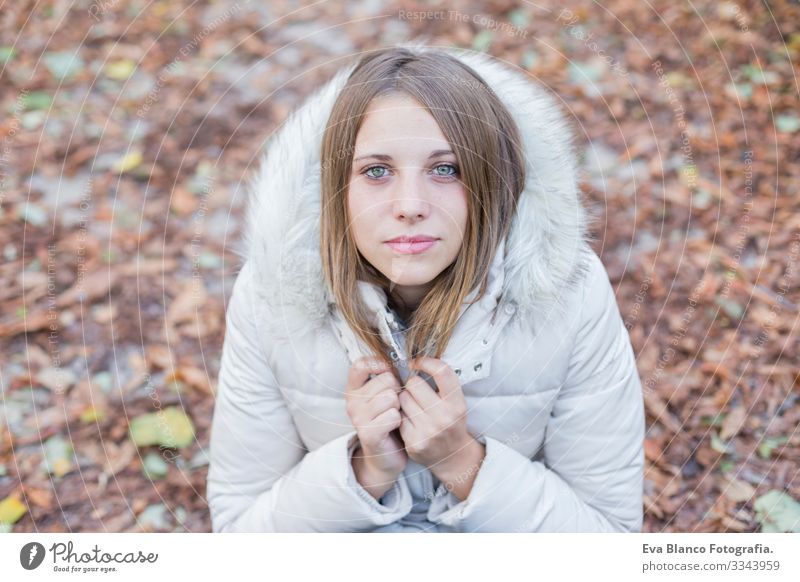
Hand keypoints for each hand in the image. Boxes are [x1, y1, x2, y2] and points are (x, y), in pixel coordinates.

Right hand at [344, 357, 407, 499]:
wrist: (386, 456)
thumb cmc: (389, 420)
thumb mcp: (384, 394)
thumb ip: (387, 377)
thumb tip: (402, 359)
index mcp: (354, 388)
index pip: (360, 364)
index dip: (379, 364)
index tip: (391, 373)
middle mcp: (352, 401)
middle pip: (385, 379)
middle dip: (397, 390)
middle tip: (395, 404)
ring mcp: (358, 418)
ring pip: (391, 397)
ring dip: (400, 407)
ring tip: (395, 416)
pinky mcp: (368, 433)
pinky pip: (392, 415)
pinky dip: (400, 421)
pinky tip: (395, 427)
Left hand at [397, 357, 484, 496]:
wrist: (452, 456)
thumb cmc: (450, 421)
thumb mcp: (455, 401)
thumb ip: (441, 382)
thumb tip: (414, 359)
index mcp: (457, 403)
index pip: (442, 371)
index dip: (426, 362)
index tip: (417, 362)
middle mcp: (445, 416)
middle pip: (414, 383)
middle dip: (412, 385)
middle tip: (417, 393)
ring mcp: (429, 430)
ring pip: (402, 398)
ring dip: (404, 399)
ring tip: (414, 408)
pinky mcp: (414, 442)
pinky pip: (398, 416)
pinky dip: (401, 416)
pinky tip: (409, 422)